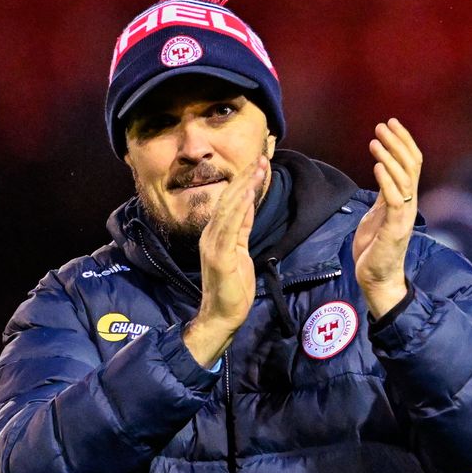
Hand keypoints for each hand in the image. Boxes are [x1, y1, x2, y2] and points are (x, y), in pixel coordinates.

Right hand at [183, 156, 267, 366]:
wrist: (221, 316)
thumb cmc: (232, 289)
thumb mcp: (240, 253)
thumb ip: (241, 230)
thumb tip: (248, 208)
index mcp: (215, 234)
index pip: (232, 202)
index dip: (245, 182)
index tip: (258, 164)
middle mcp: (211, 235)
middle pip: (229, 199)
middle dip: (246, 177)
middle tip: (260, 157)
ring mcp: (213, 244)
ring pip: (229, 208)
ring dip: (244, 187)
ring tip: (257, 168)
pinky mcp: (220, 255)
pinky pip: (230, 227)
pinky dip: (238, 208)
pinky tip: (247, 194)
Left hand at [353, 118, 421, 318]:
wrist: (376, 278)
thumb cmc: (375, 248)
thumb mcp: (377, 214)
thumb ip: (384, 193)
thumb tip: (383, 170)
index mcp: (405, 199)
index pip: (411, 163)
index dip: (403, 141)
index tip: (390, 123)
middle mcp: (409, 204)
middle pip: (411, 165)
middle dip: (397, 142)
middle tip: (382, 125)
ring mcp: (403, 216)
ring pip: (403, 178)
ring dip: (389, 156)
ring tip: (375, 140)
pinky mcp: (394, 228)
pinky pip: (394, 200)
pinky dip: (387, 180)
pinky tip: (377, 165)